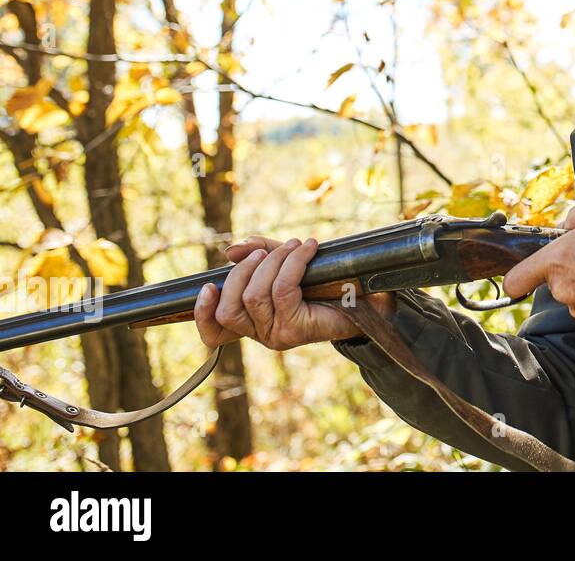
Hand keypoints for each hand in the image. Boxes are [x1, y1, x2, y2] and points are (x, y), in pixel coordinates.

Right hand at [194, 236, 392, 349]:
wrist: (365, 301)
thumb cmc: (322, 282)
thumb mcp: (284, 263)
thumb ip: (256, 254)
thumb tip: (230, 252)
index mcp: (252, 323)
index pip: (213, 333)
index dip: (201, 314)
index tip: (208, 286)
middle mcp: (260, 334)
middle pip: (229, 308)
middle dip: (243, 271)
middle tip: (267, 251)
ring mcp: (277, 335)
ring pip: (254, 297)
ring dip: (272, 262)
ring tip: (292, 246)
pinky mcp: (296, 329)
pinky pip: (283, 290)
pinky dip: (293, 263)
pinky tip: (308, 247)